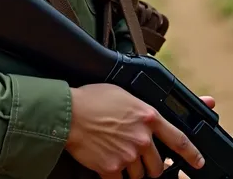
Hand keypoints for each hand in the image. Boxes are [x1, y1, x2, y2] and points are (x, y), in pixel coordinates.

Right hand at [66, 84, 206, 178]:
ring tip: (116, 154)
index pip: (179, 139)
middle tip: (135, 155)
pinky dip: (115, 175)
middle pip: (158, 165)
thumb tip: (152, 117)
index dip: (192, 153)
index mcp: (147, 117)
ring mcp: (128, 155)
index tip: (197, 161)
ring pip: (140, 175)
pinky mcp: (112, 168)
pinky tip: (106, 163)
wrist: (68, 113)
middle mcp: (142, 138)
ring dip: (131, 170)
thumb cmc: (92, 99)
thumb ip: (142, 109)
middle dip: (149, 164)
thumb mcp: (123, 94)